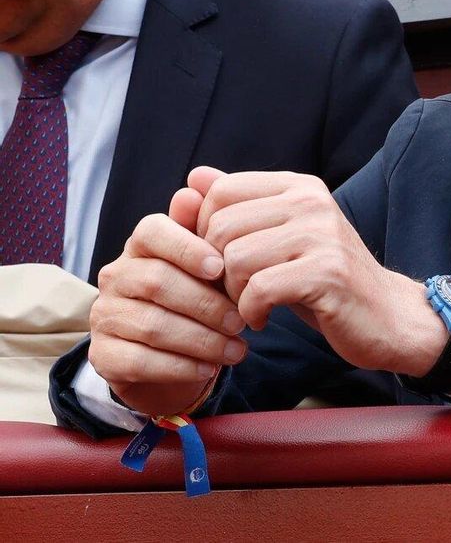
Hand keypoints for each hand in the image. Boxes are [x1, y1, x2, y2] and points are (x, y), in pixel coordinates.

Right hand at [88, 187, 244, 416]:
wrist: (175, 354)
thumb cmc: (200, 296)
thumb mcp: (210, 265)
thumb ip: (206, 228)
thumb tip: (195, 187)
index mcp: (142, 246)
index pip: (151, 231)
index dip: (186, 247)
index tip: (221, 266)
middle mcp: (115, 275)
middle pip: (157, 282)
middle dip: (206, 303)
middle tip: (243, 320)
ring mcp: (104, 315)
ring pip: (152, 325)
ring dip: (202, 339)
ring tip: (238, 349)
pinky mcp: (102, 356)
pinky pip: (139, 360)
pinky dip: (181, 365)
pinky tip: (210, 367)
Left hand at [189, 167, 447, 378]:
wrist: (388, 316)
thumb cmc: (325, 279)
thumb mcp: (282, 237)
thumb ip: (241, 206)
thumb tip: (193, 176)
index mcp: (300, 186)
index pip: (220, 192)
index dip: (204, 231)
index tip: (222, 262)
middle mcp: (312, 202)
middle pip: (221, 228)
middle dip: (215, 268)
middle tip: (235, 291)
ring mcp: (322, 236)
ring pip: (236, 260)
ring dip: (232, 294)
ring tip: (251, 305)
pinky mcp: (327, 273)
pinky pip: (259, 290)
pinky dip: (251, 312)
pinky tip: (262, 319)